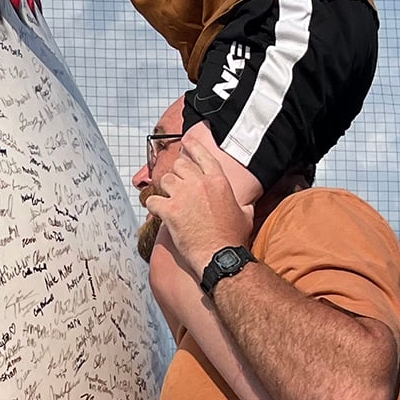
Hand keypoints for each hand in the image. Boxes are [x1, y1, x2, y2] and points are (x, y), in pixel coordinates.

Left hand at [141, 125, 251, 279]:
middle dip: (177, 174)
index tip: (186, 143)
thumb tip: (247, 203)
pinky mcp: (170, 211)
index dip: (192, 147)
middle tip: (177, 185)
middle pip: (179, 165)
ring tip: (169, 200)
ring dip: (165, 189)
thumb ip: (242, 203)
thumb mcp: (245, 214)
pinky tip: (158, 211)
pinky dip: (153, 206)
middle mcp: (199, 184)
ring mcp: (183, 196)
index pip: (202, 155)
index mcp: (218, 181)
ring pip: (165, 179)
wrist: (220, 256)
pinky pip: (152, 200)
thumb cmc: (232, 238)